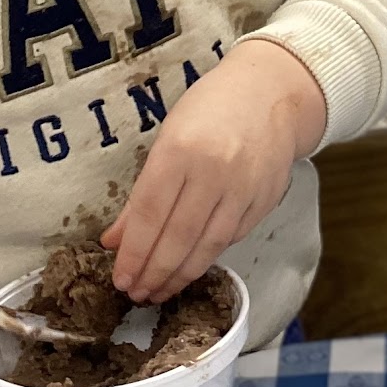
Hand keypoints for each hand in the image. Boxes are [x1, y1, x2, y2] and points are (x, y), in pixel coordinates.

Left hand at [102, 39, 326, 303]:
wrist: (272, 91)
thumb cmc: (211, 109)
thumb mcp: (168, 138)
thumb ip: (142, 193)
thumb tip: (114, 241)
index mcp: (181, 150)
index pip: (150, 214)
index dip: (133, 254)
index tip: (119, 279)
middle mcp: (214, 170)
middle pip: (178, 238)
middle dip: (153, 273)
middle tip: (136, 295)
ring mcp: (244, 187)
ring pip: (207, 246)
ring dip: (180, 276)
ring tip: (159, 291)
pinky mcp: (265, 199)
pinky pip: (232, 238)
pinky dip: (208, 256)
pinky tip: (190, 266)